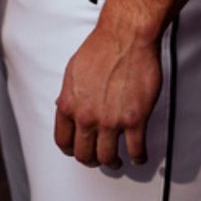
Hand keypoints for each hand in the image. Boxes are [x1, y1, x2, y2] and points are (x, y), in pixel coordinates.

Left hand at [54, 24, 161, 167]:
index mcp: (70, 104)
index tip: (77, 150)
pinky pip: (136, 150)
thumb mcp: (72, 71)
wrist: (125, 38)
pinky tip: (138, 155)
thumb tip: (65, 107)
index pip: (63, 140)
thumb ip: (69, 94)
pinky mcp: (135, 120)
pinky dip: (137, 158)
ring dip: (112, 162)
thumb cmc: (100, 48)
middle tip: (97, 158)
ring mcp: (111, 120)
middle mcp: (87, 116)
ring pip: (108, 157)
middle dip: (90, 159)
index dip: (70, 149)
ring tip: (117, 160)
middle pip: (84, 154)